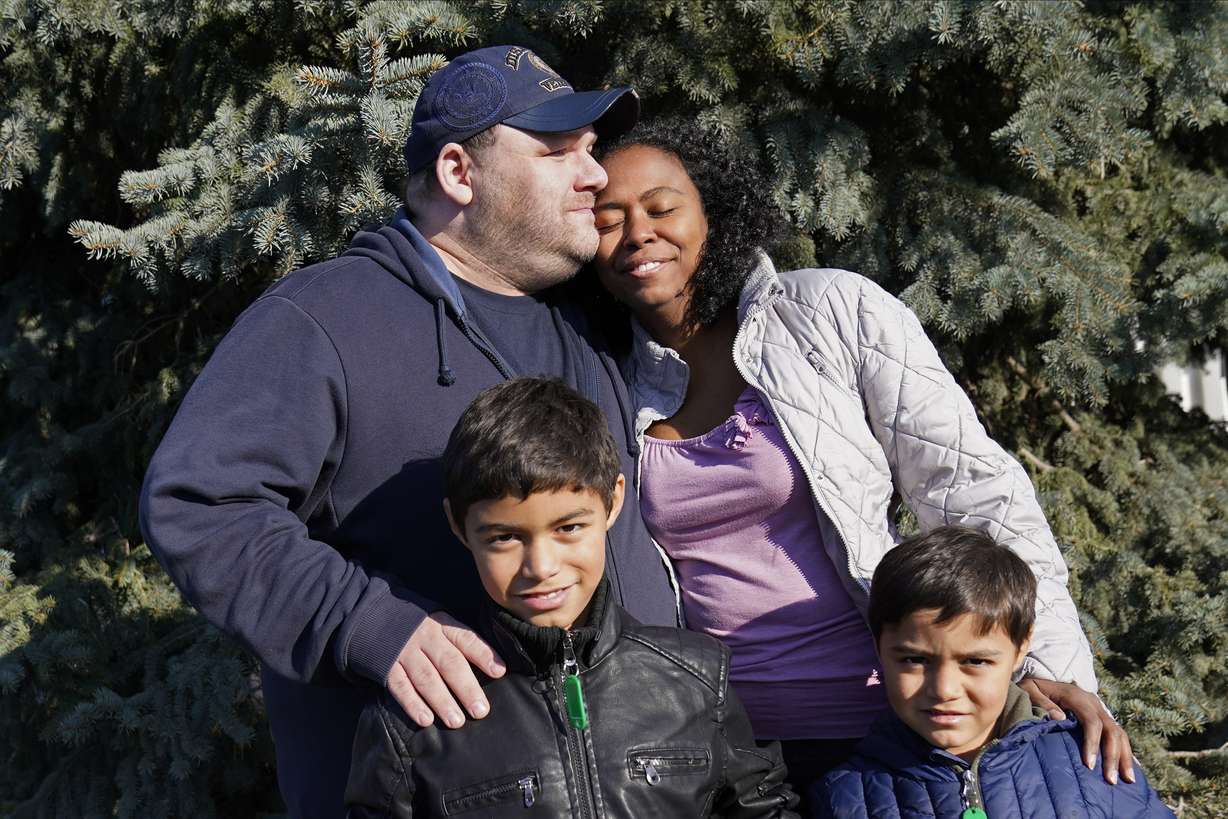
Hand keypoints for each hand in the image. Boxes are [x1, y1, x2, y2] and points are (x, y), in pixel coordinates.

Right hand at [386, 612, 505, 728]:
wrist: (375, 617)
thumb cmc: (420, 628)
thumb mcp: (441, 624)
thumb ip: (461, 643)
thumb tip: (495, 669)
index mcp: (443, 625)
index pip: (466, 639)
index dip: (483, 655)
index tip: (499, 671)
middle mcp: (426, 638)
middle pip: (449, 663)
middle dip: (466, 688)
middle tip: (480, 710)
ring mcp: (405, 652)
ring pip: (426, 678)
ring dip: (442, 701)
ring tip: (456, 721)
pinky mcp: (387, 667)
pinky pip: (401, 687)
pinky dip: (413, 704)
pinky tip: (426, 720)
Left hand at [1019, 677, 1134, 784]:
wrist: (1040, 680)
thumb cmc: (1032, 688)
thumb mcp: (1030, 691)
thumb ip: (1042, 703)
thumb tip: (1060, 718)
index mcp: (1076, 696)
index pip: (1092, 722)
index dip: (1092, 743)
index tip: (1089, 765)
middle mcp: (1092, 702)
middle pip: (1111, 729)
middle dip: (1113, 756)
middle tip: (1111, 780)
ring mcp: (1099, 709)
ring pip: (1119, 732)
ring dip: (1124, 756)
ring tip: (1128, 780)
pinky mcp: (1101, 716)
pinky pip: (1118, 733)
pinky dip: (1124, 750)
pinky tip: (1131, 767)